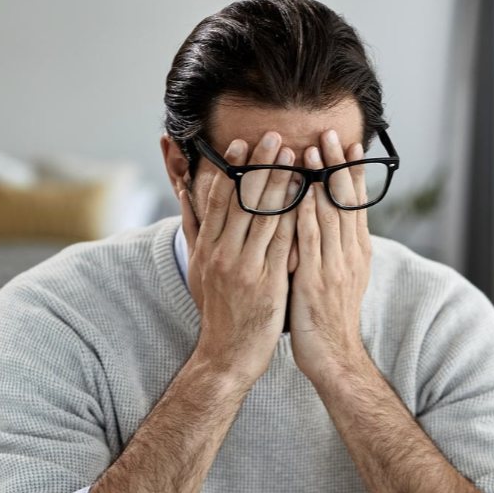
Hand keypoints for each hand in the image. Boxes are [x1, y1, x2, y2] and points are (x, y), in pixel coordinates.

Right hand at [180, 133, 296, 386]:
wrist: (227, 354)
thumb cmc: (217, 310)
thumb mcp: (198, 269)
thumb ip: (194, 229)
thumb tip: (185, 194)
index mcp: (207, 248)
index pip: (218, 201)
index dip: (231, 170)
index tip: (242, 144)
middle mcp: (223, 254)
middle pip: (242, 201)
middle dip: (260, 167)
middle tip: (275, 138)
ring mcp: (245, 269)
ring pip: (265, 217)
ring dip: (282, 184)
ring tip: (297, 158)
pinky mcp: (268, 284)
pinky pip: (284, 244)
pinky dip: (295, 218)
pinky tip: (308, 198)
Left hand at [290, 129, 372, 386]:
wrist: (334, 355)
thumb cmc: (329, 318)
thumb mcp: (339, 278)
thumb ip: (335, 249)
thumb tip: (330, 223)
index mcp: (356, 253)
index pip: (354, 204)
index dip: (351, 173)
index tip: (348, 145)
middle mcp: (349, 255)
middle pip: (344, 203)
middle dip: (337, 166)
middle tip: (331, 133)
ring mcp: (334, 267)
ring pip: (329, 216)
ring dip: (321, 181)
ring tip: (314, 150)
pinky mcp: (316, 281)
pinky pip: (311, 242)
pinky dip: (307, 215)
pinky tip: (300, 193)